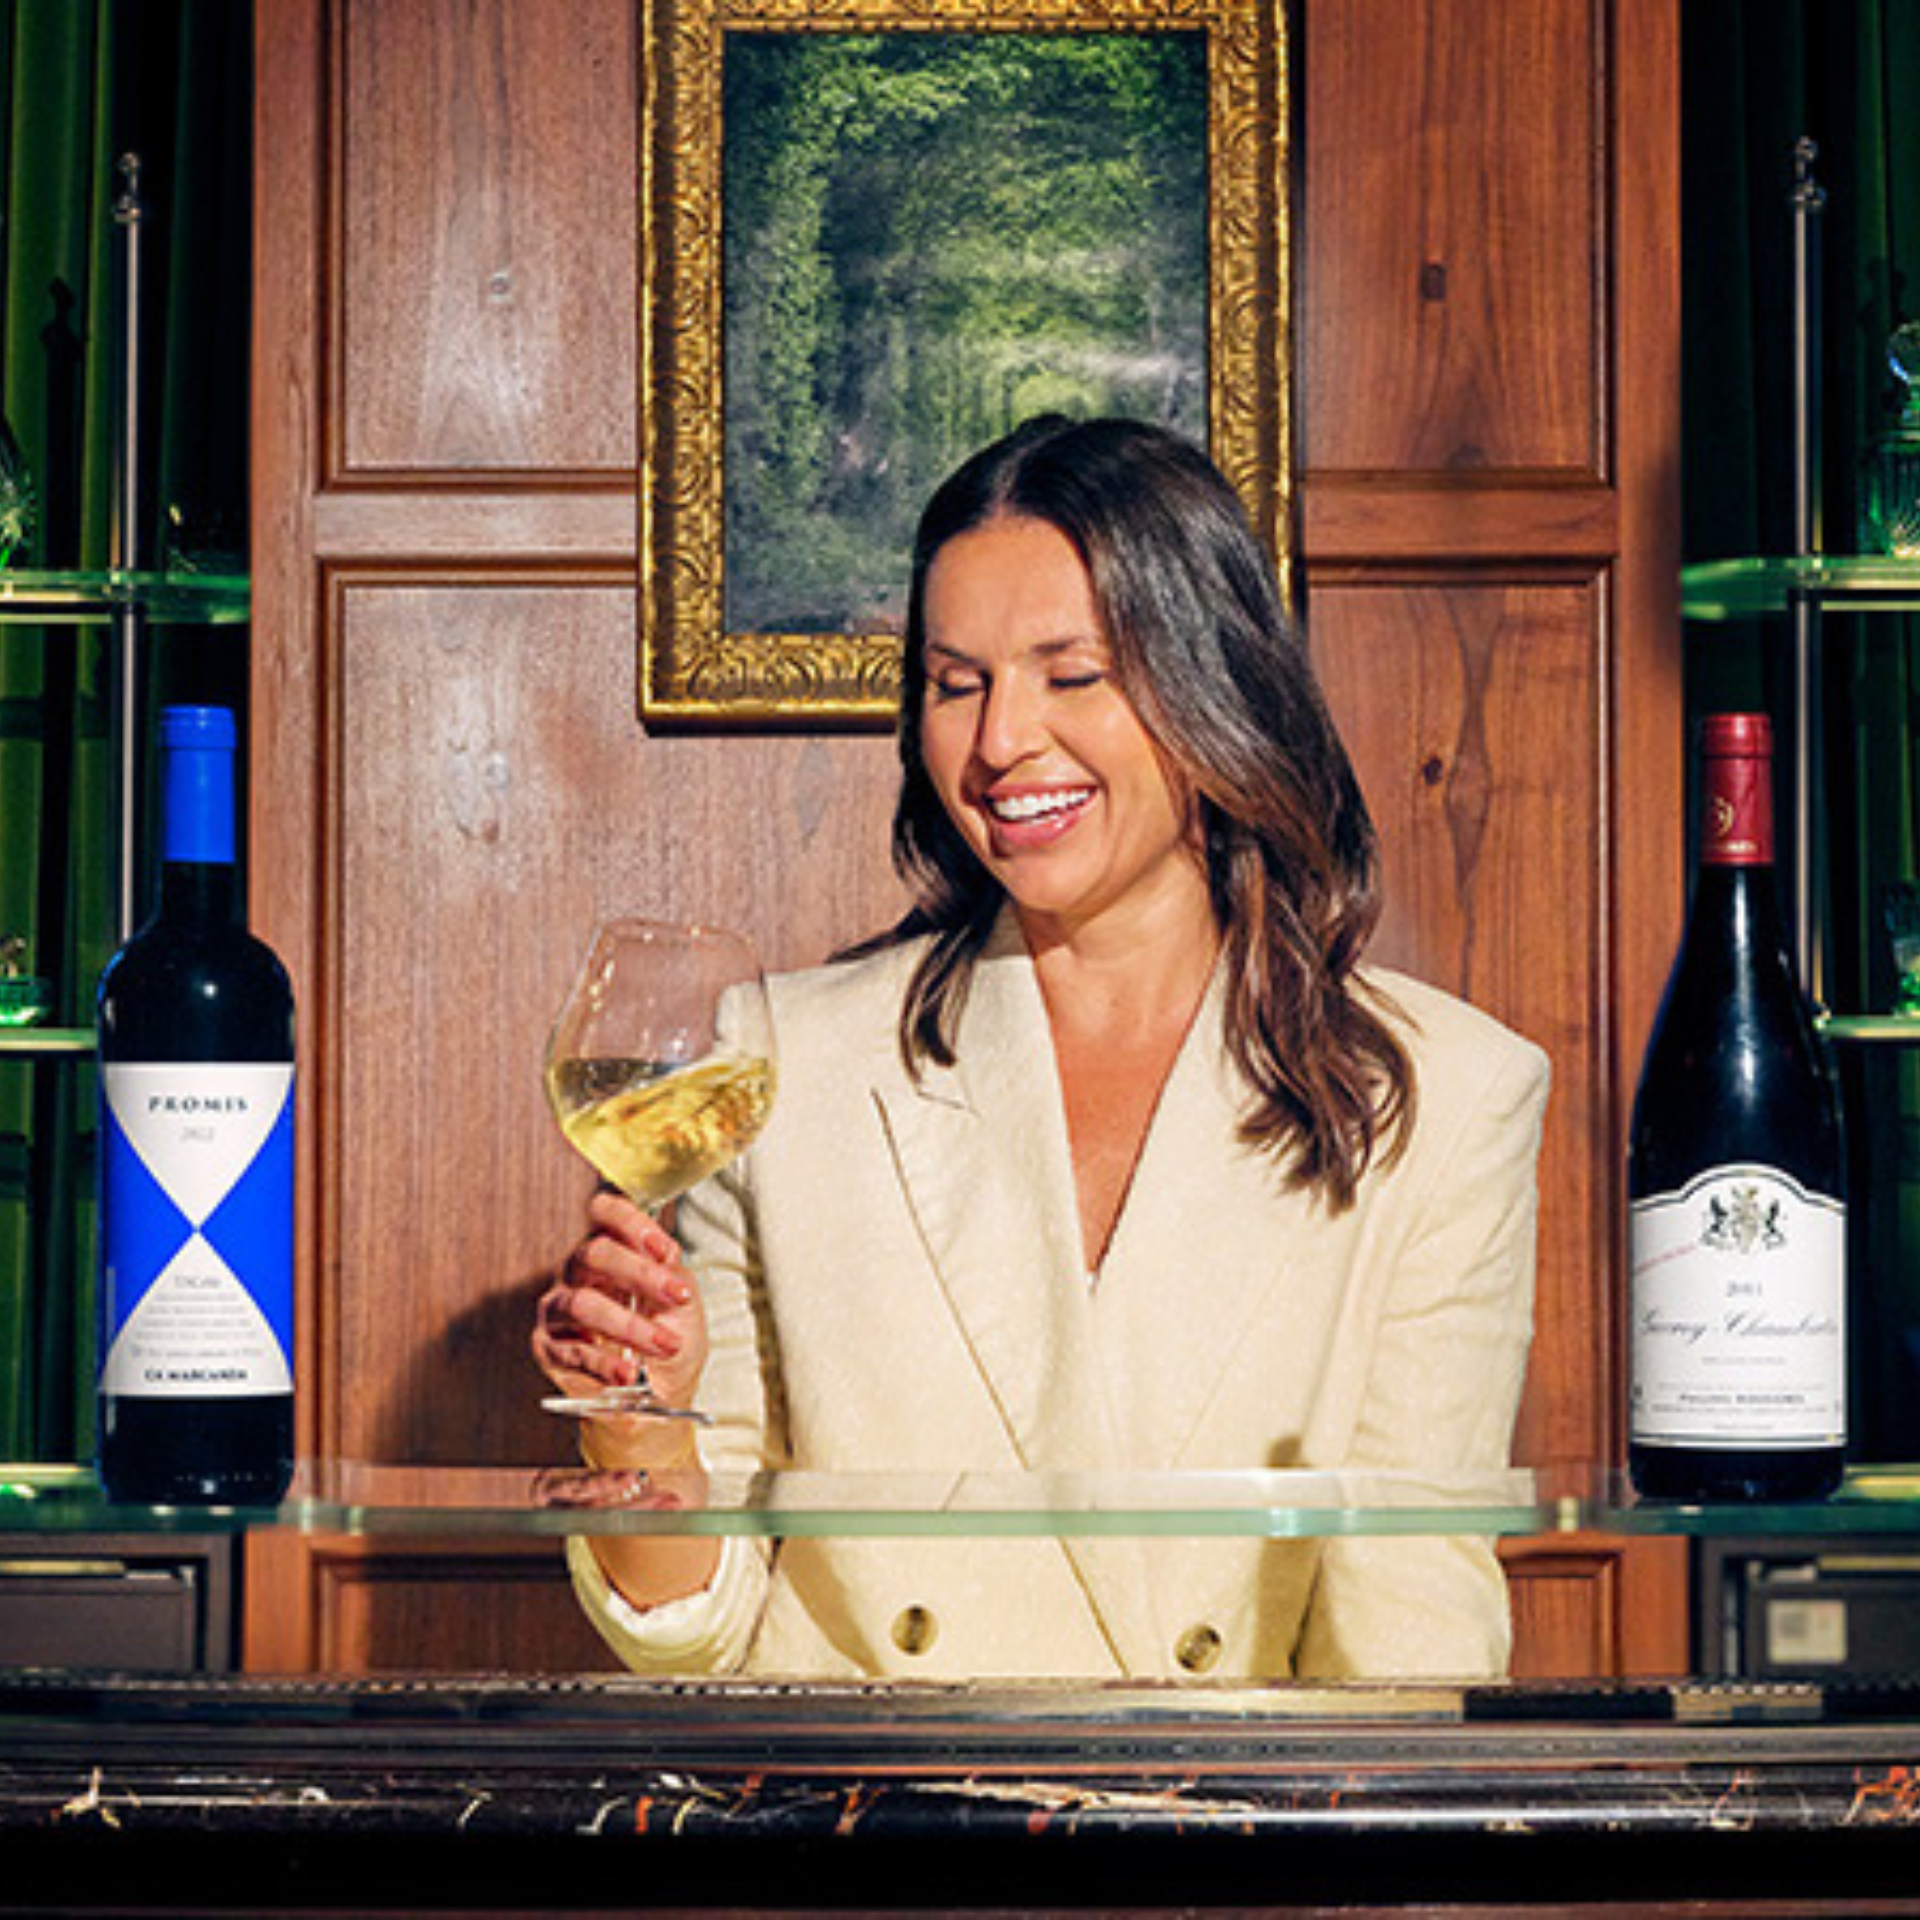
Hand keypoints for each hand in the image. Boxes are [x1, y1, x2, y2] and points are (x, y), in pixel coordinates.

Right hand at [532, 1191, 709, 1433]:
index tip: (665, 1249)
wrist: (659, 1391)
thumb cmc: (669, 1336)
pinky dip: (605, 1363)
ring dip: (629, 1326)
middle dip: (640, 1273)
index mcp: (611, 1250)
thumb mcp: (681, 1302)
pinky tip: (628, 1373)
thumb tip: (664, 1257)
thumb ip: (671, 1275)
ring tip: (664, 1345)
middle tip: (677, 1296)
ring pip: (582, 1304)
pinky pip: (573, 1351)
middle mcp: (577, 1272)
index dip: (631, 1222)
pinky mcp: (549, 1348)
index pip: (604, 1213)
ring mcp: (558, 1309)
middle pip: (593, 1254)